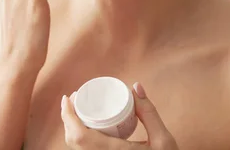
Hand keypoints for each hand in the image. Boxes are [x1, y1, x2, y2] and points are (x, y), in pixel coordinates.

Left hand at [61, 82, 178, 148]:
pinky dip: (79, 139)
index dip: (67, 116)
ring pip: (76, 149)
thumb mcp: (163, 140)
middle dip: (68, 118)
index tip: (68, 97)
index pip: (79, 136)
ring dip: (72, 128)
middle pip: (73, 141)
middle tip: (75, 99)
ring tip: (79, 110)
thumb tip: (135, 86)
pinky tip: (85, 127)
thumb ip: (148, 112)